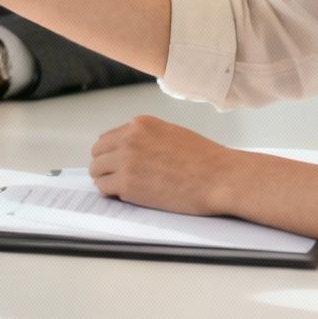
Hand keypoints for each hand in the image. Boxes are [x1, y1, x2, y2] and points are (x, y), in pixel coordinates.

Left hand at [88, 116, 240, 216]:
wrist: (221, 178)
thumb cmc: (206, 160)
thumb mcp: (172, 134)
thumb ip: (147, 138)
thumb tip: (131, 151)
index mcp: (140, 124)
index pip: (109, 137)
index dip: (113, 153)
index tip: (119, 163)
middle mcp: (129, 138)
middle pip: (98, 151)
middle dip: (106, 164)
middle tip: (117, 177)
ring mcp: (126, 160)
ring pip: (96, 169)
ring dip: (106, 179)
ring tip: (124, 187)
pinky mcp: (128, 183)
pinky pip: (103, 188)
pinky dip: (111, 192)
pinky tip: (127, 195)